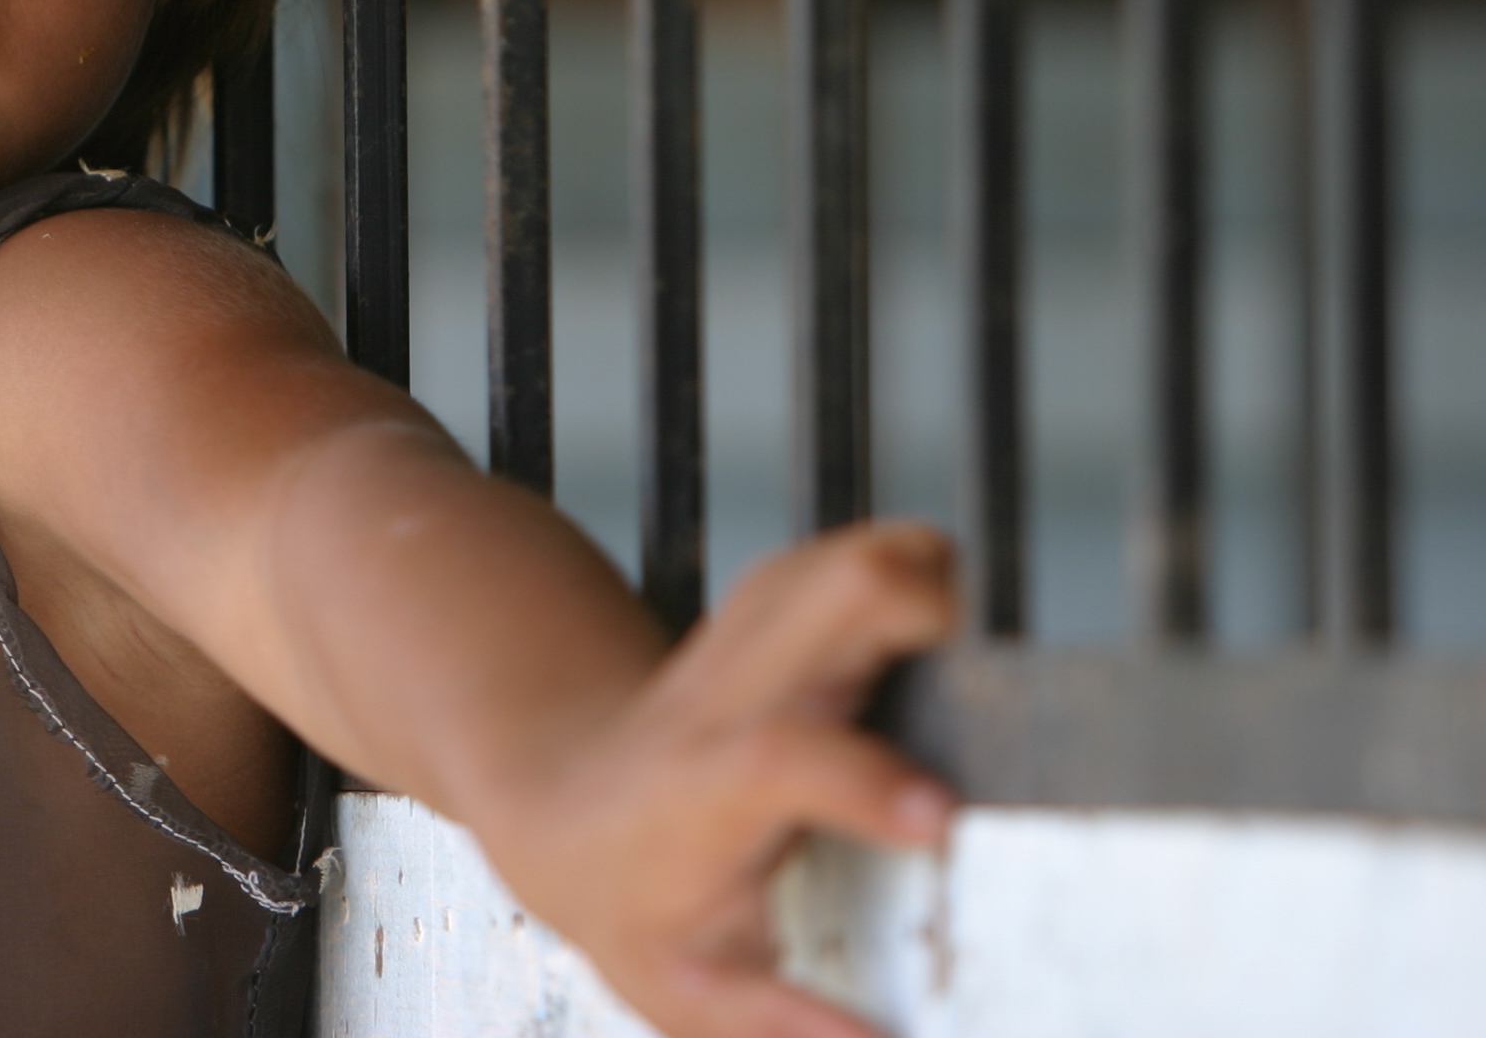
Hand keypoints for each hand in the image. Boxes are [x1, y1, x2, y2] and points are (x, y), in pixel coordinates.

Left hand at [473, 520, 959, 1037]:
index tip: (939, 815)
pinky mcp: (778, 596)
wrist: (565, 801)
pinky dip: (920, 584)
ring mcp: (751, 629)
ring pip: (859, 556)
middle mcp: (731, 689)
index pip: (783, 759)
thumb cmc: (634, 902)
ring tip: (964, 673)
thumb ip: (776, 1024)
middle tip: (981, 695)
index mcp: (706, 785)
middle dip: (930, 619)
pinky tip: (927, 652)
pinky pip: (870, 556)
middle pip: (840, 595)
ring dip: (934, 595)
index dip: (865, 781)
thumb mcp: (684, 989)